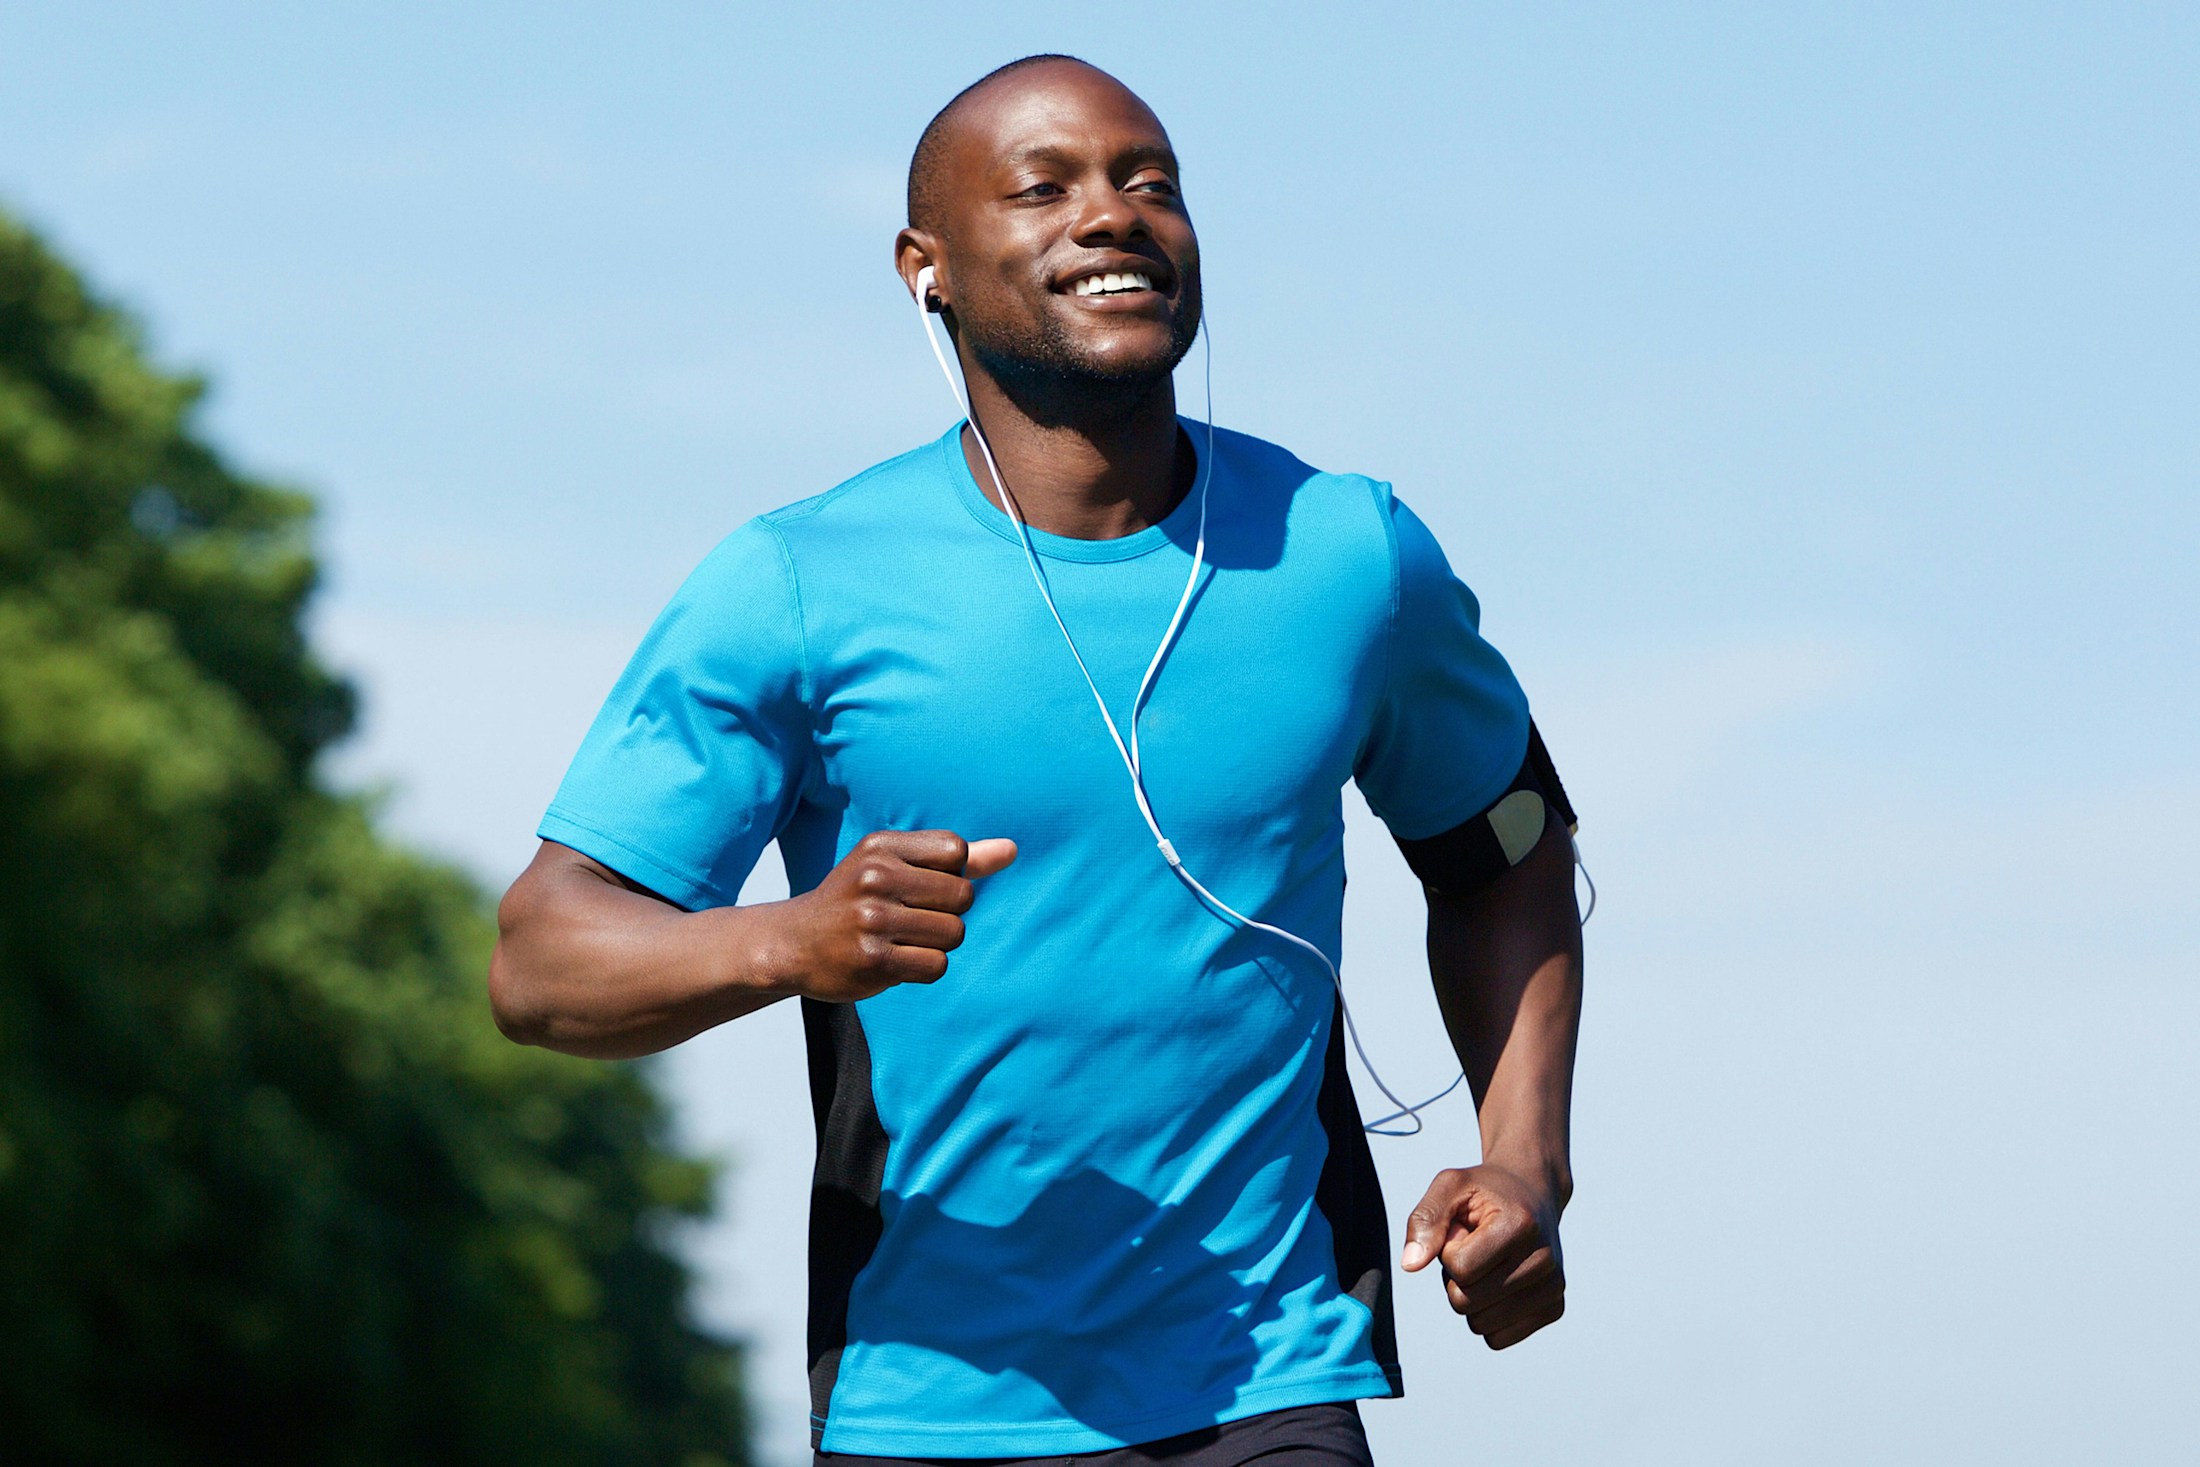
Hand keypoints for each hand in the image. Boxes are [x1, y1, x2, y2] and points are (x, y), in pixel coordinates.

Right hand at [776, 830, 1016, 1002]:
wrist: (793, 944)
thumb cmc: (854, 900)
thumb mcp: (892, 865)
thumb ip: (954, 860)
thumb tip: (1012, 850)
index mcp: (880, 846)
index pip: (956, 851)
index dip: (951, 875)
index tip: (920, 886)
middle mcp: (874, 878)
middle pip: (962, 897)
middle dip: (948, 913)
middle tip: (912, 918)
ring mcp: (872, 921)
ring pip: (954, 933)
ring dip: (937, 943)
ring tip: (902, 939)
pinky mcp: (873, 961)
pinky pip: (937, 965)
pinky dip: (925, 967)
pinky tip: (896, 961)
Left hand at [1400, 1162, 1565, 1348]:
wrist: (1534, 1194)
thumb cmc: (1486, 1191)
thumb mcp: (1451, 1186)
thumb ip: (1425, 1220)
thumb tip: (1410, 1264)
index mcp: (1521, 1224)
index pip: (1459, 1268)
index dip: (1448, 1251)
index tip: (1463, 1231)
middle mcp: (1545, 1260)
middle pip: (1465, 1301)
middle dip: (1456, 1277)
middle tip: (1474, 1248)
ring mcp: (1554, 1288)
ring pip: (1479, 1324)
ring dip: (1471, 1296)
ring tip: (1488, 1262)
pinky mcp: (1554, 1309)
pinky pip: (1496, 1339)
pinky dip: (1487, 1315)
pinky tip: (1500, 1281)